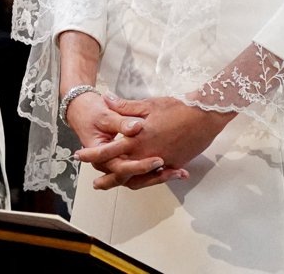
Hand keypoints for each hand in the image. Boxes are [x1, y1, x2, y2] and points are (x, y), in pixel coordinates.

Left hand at [76, 93, 229, 190]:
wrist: (204, 117)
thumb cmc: (176, 108)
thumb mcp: (148, 104)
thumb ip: (125, 107)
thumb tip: (106, 99)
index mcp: (138, 140)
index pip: (110, 150)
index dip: (93, 154)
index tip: (80, 156)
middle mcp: (147, 155)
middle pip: (122, 172)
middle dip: (107, 179)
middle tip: (95, 183)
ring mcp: (161, 163)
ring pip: (139, 179)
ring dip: (125, 182)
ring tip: (115, 185)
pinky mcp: (173, 165)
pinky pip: (156, 177)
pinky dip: (147, 180)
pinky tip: (142, 179)